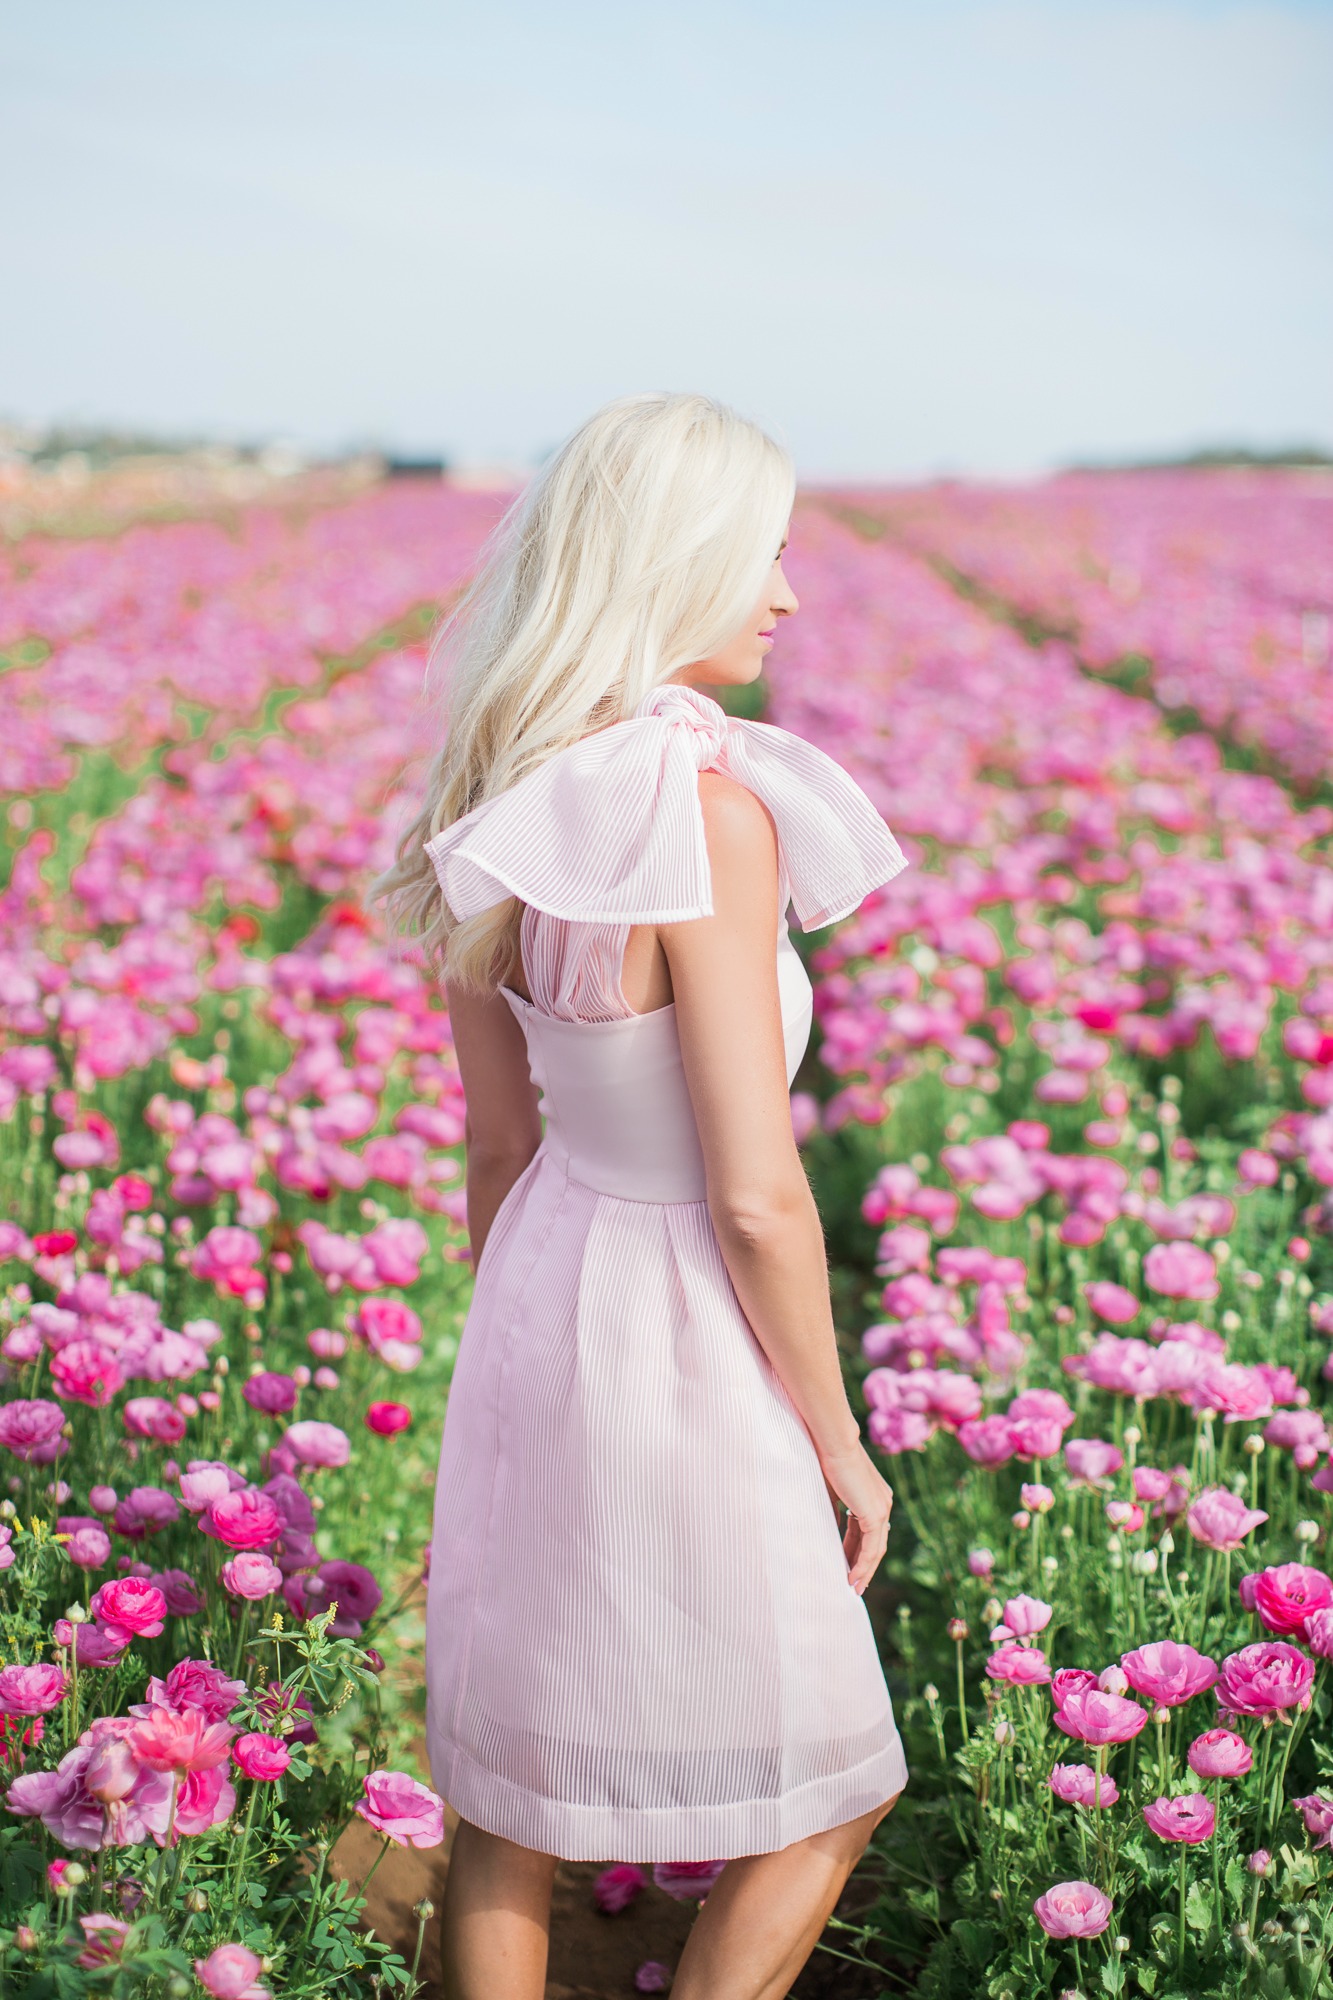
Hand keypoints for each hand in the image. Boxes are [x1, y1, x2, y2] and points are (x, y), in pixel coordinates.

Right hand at [819, 1441, 893, 1595]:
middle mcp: (884, 1504)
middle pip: (876, 1543)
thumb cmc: (828, 1461)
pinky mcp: (874, 1515)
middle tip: (853, 1584)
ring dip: (865, 1571)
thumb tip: (831, 1532)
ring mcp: (881, 1509)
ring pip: (876, 1549)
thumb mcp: (832, 1493)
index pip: (869, 1531)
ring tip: (853, 1588)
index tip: (848, 1566)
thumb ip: (835, 1513)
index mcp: (875, 1496)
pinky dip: (862, 1565)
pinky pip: (871, 1548)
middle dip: (864, 1565)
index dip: (858, 1551)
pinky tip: (853, 1578)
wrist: (834, 1444)